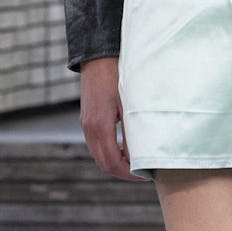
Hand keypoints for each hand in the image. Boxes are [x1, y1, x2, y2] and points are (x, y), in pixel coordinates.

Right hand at [80, 56, 137, 180]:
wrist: (98, 57)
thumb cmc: (116, 76)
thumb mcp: (129, 103)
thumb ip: (133, 129)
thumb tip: (141, 154)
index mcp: (100, 126)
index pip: (112, 162)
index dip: (129, 173)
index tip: (145, 174)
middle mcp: (90, 129)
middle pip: (103, 163)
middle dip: (122, 172)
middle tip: (142, 172)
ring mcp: (86, 124)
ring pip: (98, 155)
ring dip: (115, 163)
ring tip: (135, 162)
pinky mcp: (87, 119)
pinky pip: (96, 144)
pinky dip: (109, 152)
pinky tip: (124, 148)